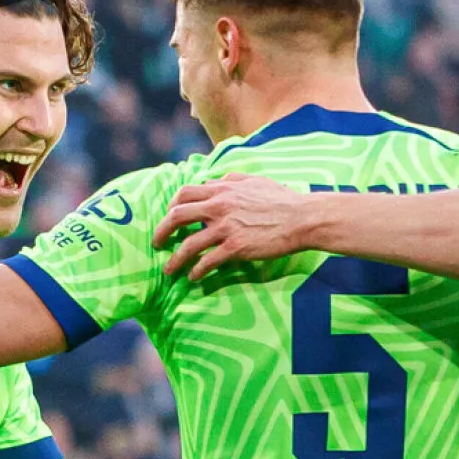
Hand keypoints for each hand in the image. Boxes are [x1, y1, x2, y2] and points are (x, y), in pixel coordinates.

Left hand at [154, 175, 311, 279]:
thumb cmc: (281, 199)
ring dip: (175, 259)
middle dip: (162, 231)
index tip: (169, 217)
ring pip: (189, 244)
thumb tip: (213, 182)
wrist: (301, 218)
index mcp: (222, 190)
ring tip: (168, 270)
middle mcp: (219, 207)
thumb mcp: (253, 181)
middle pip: (178, 216)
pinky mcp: (235, 248)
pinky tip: (194, 277)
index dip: (171, 206)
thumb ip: (230, 181)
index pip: (184, 193)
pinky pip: (208, 261)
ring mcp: (226, 228)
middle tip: (157, 243)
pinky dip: (197, 271)